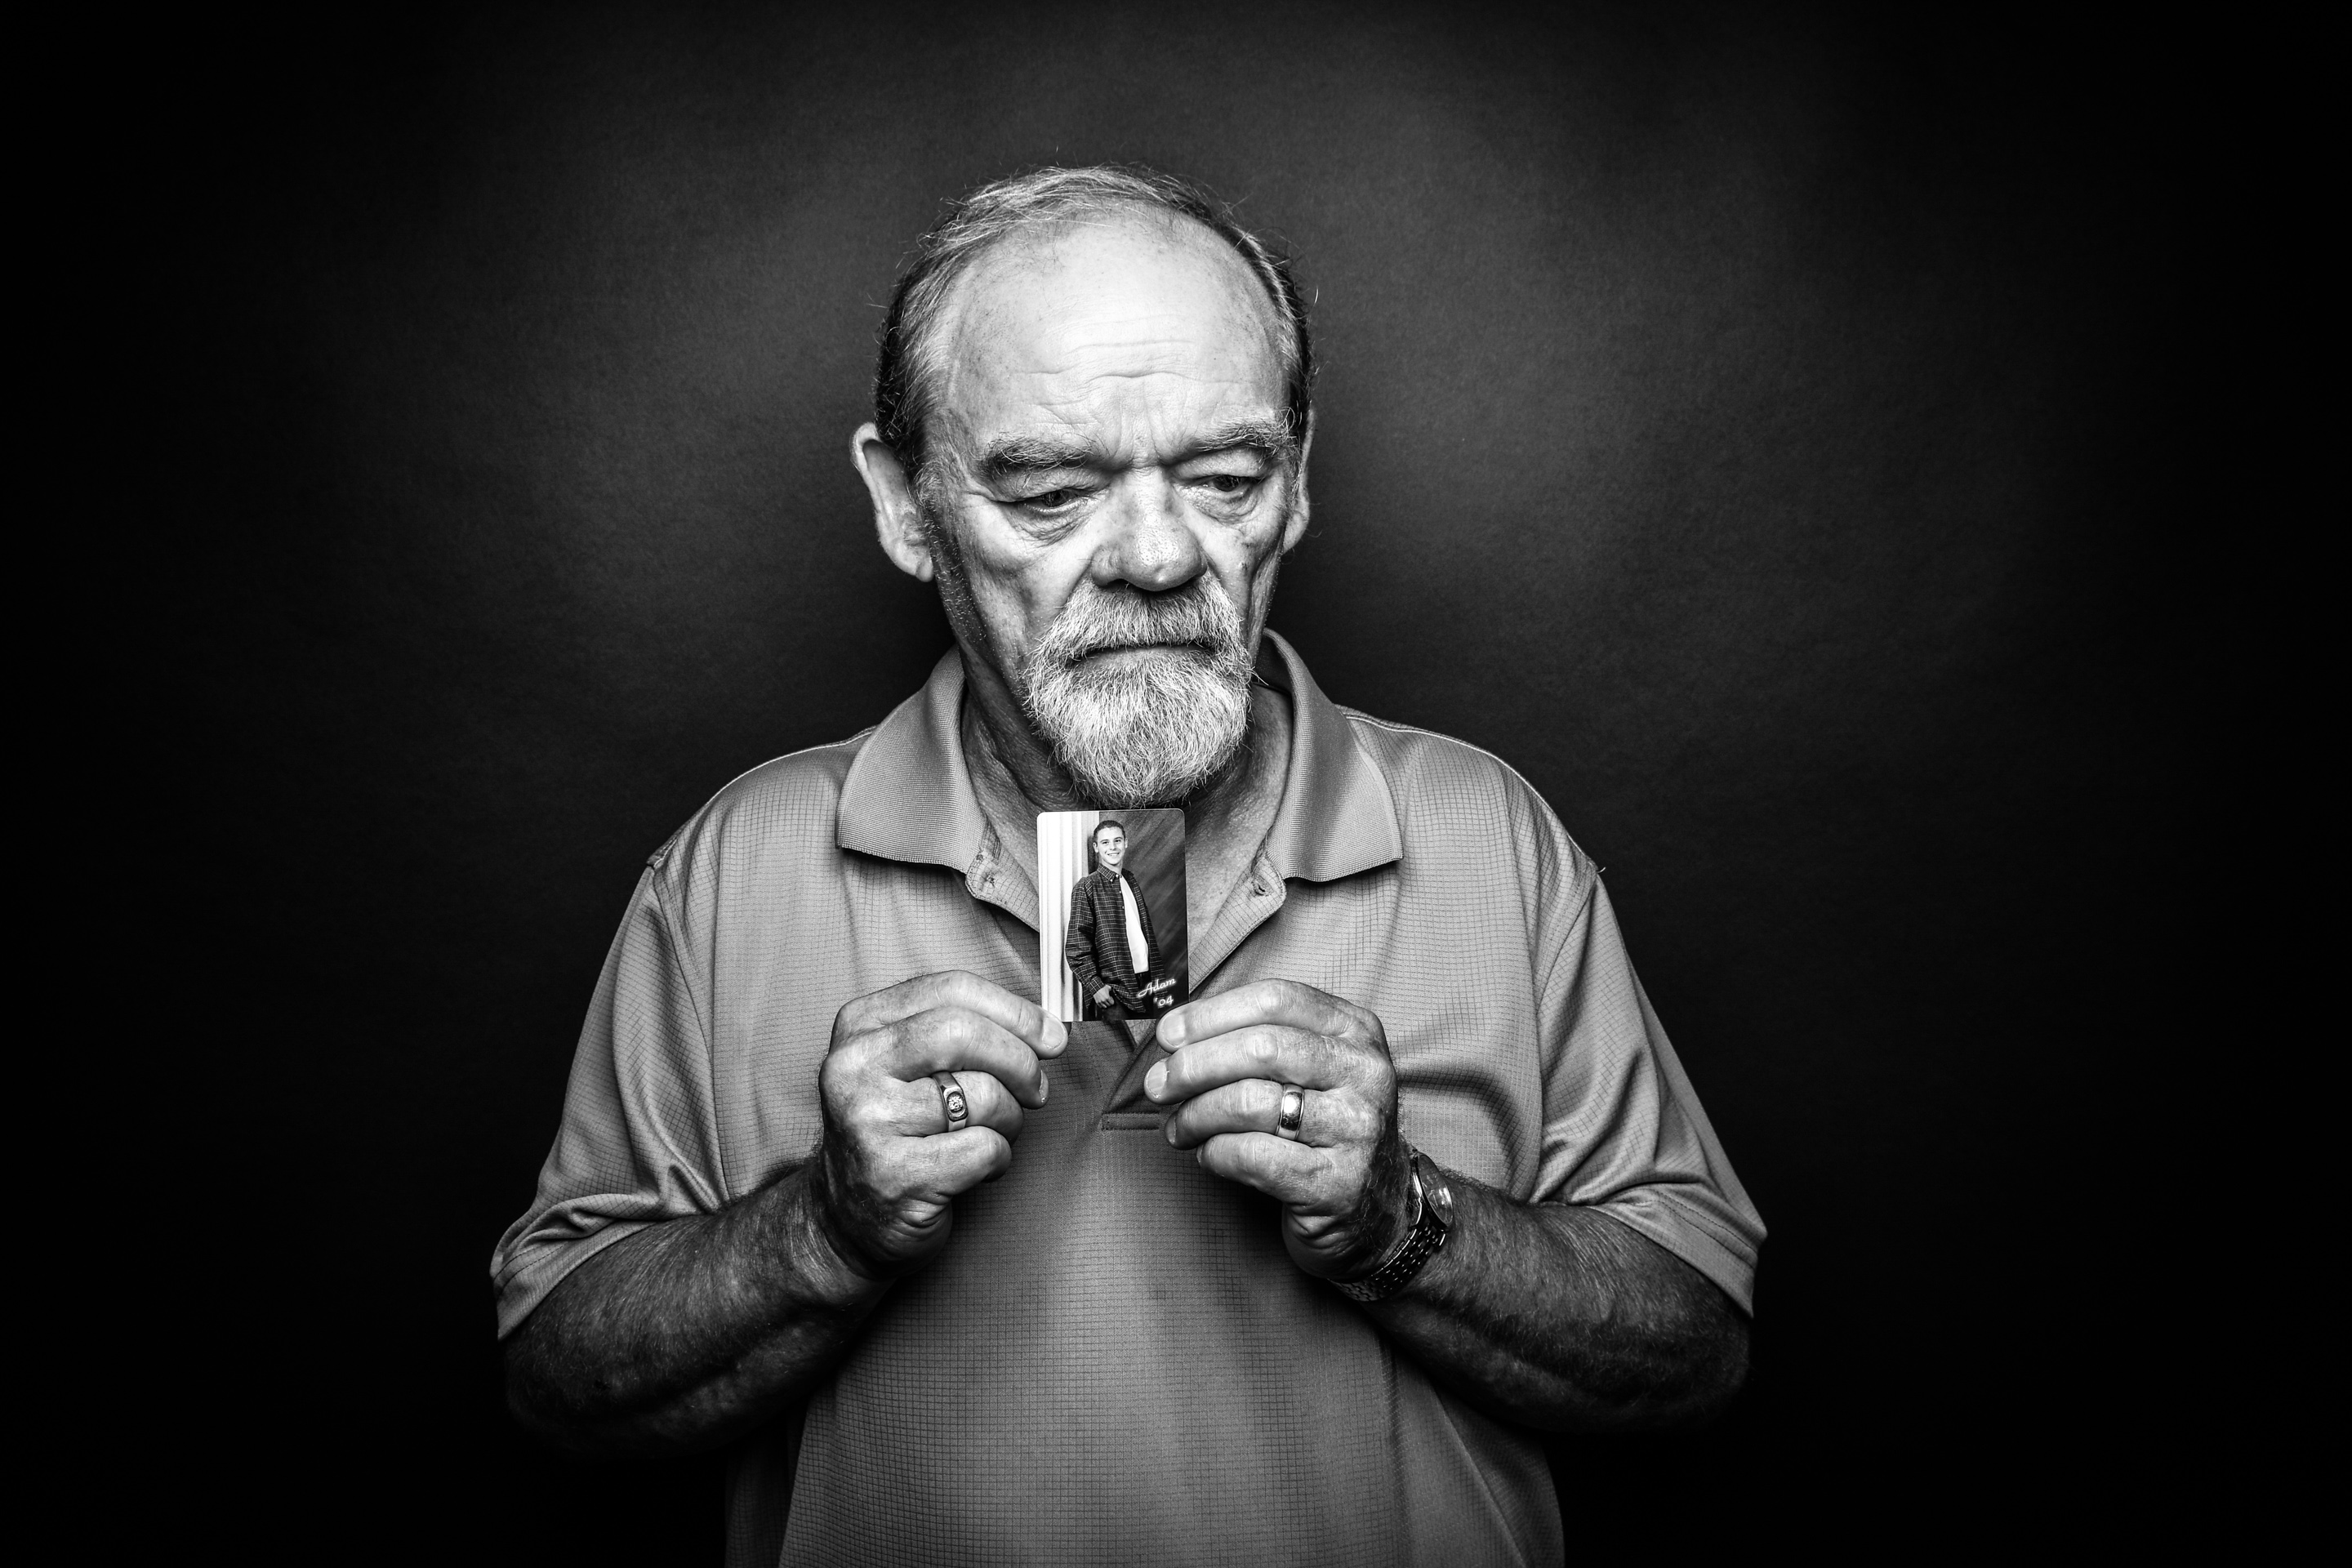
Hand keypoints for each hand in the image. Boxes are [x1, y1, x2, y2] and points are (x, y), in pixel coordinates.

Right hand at [811, 970, 1067, 1280]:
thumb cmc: (896, 1133)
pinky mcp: (894, 1175)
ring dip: (1010, 1118)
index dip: (1013, 1010)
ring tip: (995, 1133)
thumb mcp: (908, 1065)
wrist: (846, 1218)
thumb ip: (962, 1033)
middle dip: (1020, 1061)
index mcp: (860, 1025)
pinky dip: (999, 1160)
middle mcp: (855, 1067)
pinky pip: (984, 1149)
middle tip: (1035, 1089)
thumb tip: (1046, 1030)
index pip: (950, 990)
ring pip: (982, 1095)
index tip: (1050, 1035)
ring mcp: (869, 1122)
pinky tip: (977, 1168)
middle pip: (964, 1034)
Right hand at [1094, 985, 1113, 1008]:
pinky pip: (1100, 1006)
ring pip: (1105, 1007)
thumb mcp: (1108, 988)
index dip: (1112, 1001)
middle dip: (1109, 1003)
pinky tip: (1103, 1003)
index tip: (1111, 999)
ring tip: (1106, 1002)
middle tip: (1108, 1000)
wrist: (1096, 987)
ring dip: (1106, 1005)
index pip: (1112, 1003)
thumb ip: (1111, 990)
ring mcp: (1100, 1002)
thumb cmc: (1101, 987)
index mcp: (1107, 997)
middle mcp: (1104, 1000)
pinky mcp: (1097, 1002)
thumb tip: (1112, 991)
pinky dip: (1102, 1005)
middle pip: (1109, 1005)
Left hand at [1144, 979, 1412, 1280]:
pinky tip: (1207, 1155)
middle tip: (1158, 1086)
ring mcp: (1358, 1130)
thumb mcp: (1314, 1071)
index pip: (1276, 1000)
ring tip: (1179, 1127)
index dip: (1211, 1014)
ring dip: (1197, 1114)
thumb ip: (1259, 1042)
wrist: (1379, 1213)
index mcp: (1357, 1031)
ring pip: (1252, 1102)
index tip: (1168, 1035)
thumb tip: (1176, 1034)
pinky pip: (1253, 1157)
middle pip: (1261, 1048)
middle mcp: (1366, 1073)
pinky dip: (1215, 1153)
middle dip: (1194, 1065)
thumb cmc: (1324, 1130)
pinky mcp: (1338, 1184)